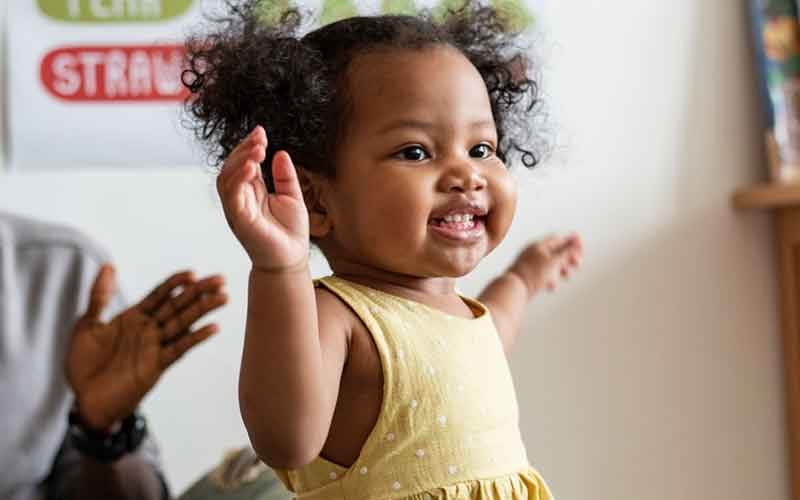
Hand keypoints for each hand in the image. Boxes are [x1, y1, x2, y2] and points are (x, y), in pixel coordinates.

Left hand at [66, 265, 227, 430]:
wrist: (85, 401)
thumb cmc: (85, 364)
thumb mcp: (87, 325)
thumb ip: (100, 296)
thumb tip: (109, 266)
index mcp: (134, 317)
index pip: (160, 295)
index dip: (175, 283)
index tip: (192, 273)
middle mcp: (149, 329)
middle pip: (178, 305)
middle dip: (199, 292)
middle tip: (221, 279)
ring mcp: (155, 346)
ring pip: (183, 323)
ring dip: (204, 310)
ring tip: (223, 297)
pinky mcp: (157, 365)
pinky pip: (179, 348)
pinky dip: (196, 337)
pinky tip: (212, 327)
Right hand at [217, 125, 309, 270]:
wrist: (292, 259)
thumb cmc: (290, 232)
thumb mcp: (292, 196)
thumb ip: (285, 176)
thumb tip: (280, 153)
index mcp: (251, 192)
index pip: (243, 163)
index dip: (249, 146)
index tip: (261, 131)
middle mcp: (241, 198)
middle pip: (231, 167)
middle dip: (243, 149)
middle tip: (260, 138)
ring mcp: (237, 209)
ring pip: (227, 178)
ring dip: (240, 160)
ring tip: (257, 149)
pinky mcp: (239, 220)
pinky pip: (232, 196)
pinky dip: (239, 179)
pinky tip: (252, 167)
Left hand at [510, 234, 582, 294]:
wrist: (514, 289)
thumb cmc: (533, 274)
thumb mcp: (554, 261)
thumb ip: (566, 250)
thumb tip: (577, 238)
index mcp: (538, 245)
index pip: (558, 239)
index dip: (571, 243)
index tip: (581, 249)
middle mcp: (533, 252)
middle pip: (555, 252)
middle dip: (568, 258)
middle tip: (577, 264)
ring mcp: (529, 264)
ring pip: (550, 264)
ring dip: (561, 269)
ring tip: (566, 276)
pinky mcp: (528, 275)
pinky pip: (543, 274)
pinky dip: (550, 278)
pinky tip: (551, 287)